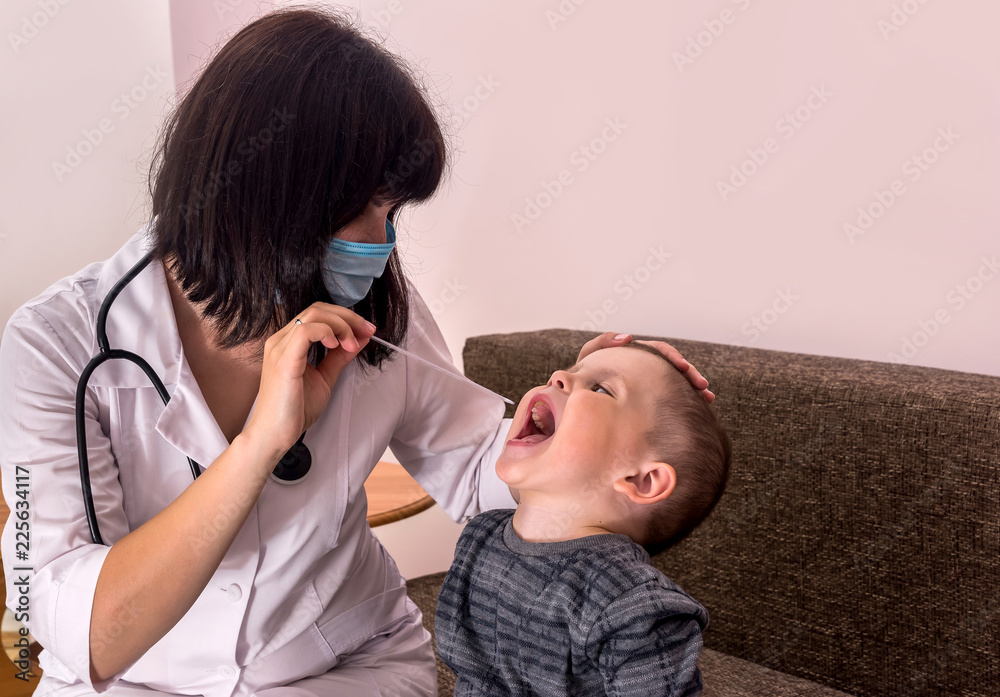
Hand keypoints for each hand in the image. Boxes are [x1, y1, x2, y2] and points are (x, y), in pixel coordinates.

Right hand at [244, 303, 375, 458]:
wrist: (274, 435)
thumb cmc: (294, 410)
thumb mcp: (324, 377)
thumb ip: (340, 357)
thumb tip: (360, 338)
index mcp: (288, 342)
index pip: (318, 314)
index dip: (345, 317)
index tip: (366, 330)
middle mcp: (281, 340)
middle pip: (317, 309)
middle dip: (348, 317)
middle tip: (367, 331)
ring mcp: (280, 349)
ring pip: (313, 315)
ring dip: (341, 325)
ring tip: (352, 344)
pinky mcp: (284, 362)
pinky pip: (304, 332)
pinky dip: (326, 332)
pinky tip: (336, 345)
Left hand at [577, 332, 714, 402]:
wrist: (578, 399)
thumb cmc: (581, 376)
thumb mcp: (589, 356)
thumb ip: (602, 343)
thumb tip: (627, 336)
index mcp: (635, 354)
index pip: (659, 351)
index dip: (672, 357)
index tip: (683, 367)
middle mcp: (646, 366)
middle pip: (673, 366)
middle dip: (690, 374)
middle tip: (702, 385)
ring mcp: (650, 381)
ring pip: (676, 382)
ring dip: (693, 387)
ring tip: (707, 398)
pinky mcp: (651, 397)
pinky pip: (672, 395)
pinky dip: (686, 399)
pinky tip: (700, 407)